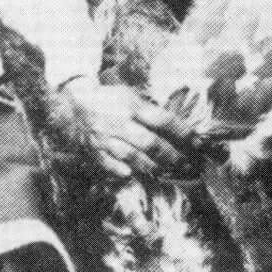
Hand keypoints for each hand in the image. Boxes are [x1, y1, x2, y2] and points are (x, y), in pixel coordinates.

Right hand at [65, 79, 196, 180]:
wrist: (72, 106)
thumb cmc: (109, 100)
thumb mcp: (130, 95)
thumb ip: (150, 110)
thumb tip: (178, 126)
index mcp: (131, 105)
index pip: (162, 121)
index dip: (183, 133)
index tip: (198, 143)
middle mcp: (119, 123)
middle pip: (151, 144)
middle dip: (173, 157)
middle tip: (189, 165)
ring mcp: (106, 140)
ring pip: (135, 159)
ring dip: (155, 168)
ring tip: (170, 172)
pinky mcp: (96, 153)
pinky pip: (115, 168)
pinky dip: (129, 173)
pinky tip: (141, 175)